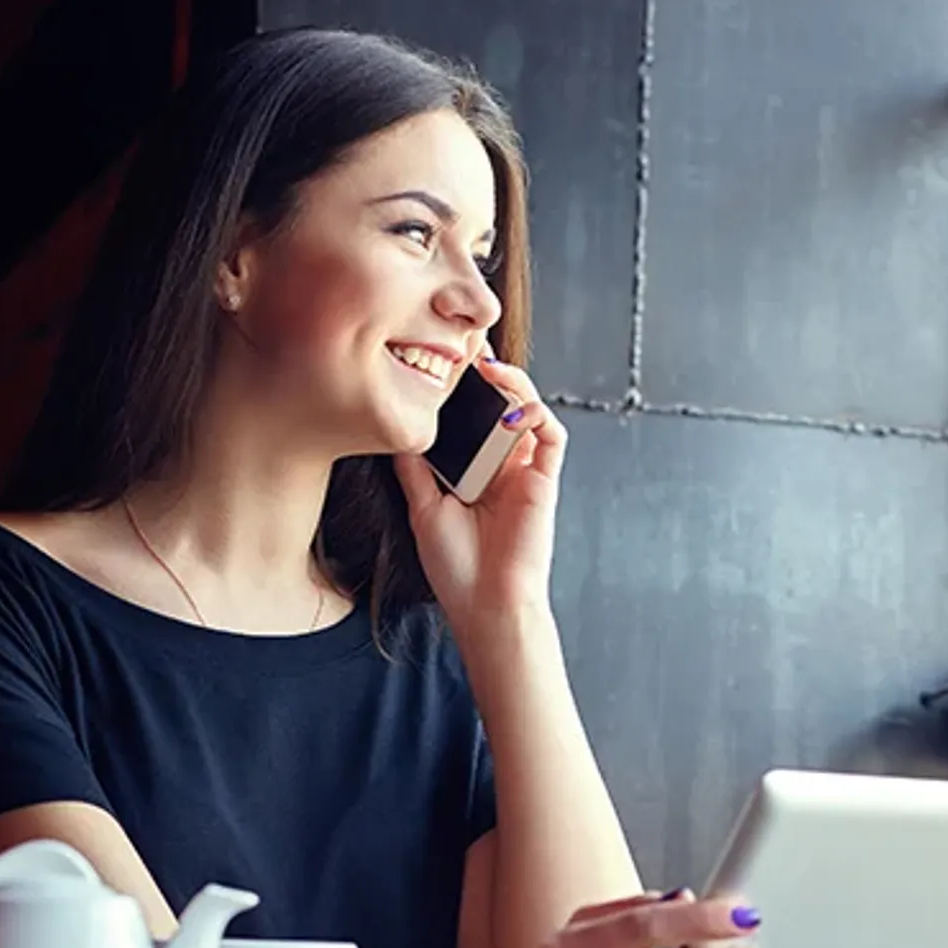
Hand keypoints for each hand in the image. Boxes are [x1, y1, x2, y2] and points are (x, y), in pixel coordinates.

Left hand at [396, 358, 565, 620]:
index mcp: (475, 469)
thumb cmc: (456, 568)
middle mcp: (502, 464)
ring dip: (512, 382)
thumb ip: (415, 469)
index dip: (462, 384)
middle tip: (465, 341)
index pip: (471, 415)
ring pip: (528, 409)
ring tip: (486, 364)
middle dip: (486, 369)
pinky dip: (536, 414)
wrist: (485, 606)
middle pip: (500, 403)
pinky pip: (551, 436)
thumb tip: (395, 429)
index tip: (439, 354)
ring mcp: (525, 470)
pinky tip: (511, 409)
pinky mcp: (545, 481)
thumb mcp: (423, 508)